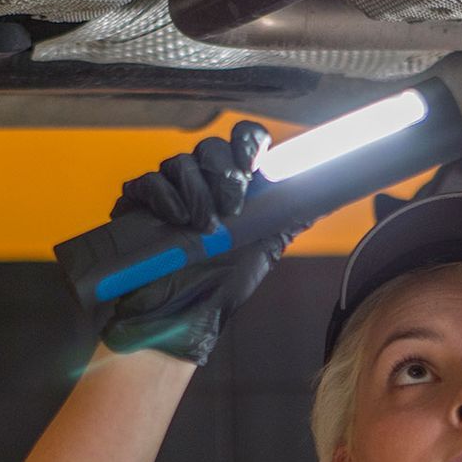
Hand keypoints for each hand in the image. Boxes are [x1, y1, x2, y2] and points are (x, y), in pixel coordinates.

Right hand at [88, 121, 303, 365]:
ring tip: (203, 226)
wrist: (177, 319)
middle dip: (224, 173)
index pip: (244, 142)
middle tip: (231, 207)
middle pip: (212, 148)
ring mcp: (169, 193)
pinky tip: (176, 220)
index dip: (249, 143)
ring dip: (196, 191)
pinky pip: (149, 182)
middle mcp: (203, 184)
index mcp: (235, 189)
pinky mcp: (138, 204)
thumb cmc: (218, 288)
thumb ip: (287, 219)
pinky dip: (164, 196)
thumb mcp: (263, 250)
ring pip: (181, 162)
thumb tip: (324, 197)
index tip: (254, 164)